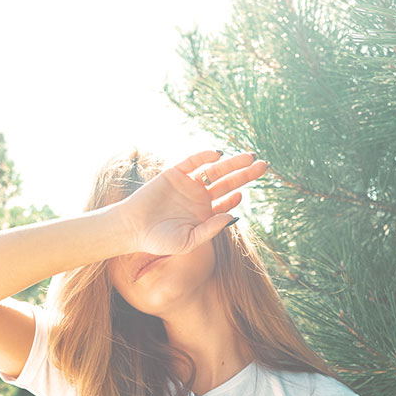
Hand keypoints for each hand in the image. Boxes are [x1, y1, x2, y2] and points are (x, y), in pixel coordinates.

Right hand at [115, 150, 268, 255]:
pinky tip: (219, 154)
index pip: (226, 202)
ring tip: (250, 157)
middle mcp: (198, 197)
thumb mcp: (189, 241)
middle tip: (264, 165)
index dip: (236, 197)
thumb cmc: (158, 241)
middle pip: (227, 182)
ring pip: (214, 170)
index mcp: (202, 214)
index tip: (244, 192)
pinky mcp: (174, 173)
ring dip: (232, 163)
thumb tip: (234, 217)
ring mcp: (187, 184)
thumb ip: (211, 229)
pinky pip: (193, 162)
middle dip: (245, 174)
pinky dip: (205, 156)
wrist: (132, 228)